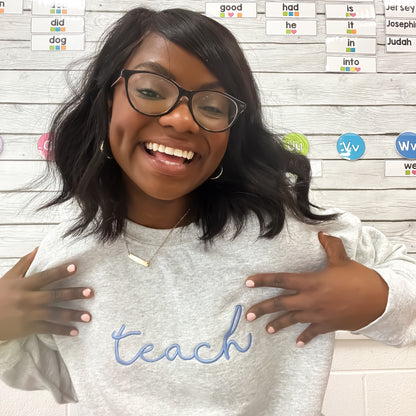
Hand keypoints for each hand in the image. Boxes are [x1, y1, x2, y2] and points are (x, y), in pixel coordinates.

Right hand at [0, 248, 93, 340]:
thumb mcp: (9, 277)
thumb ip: (25, 263)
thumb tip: (39, 248)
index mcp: (23, 285)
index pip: (45, 276)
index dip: (60, 271)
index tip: (75, 267)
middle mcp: (27, 299)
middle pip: (54, 295)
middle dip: (73, 294)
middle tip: (90, 292)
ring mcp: (29, 315)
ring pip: (54, 314)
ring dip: (72, 315)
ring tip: (88, 316)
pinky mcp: (28, 328)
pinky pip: (48, 329)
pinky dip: (62, 331)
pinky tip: (75, 332)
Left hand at [245, 232, 388, 345]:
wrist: (379, 301)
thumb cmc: (359, 279)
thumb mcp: (342, 260)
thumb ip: (330, 246)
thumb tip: (321, 234)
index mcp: (311, 282)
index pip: (281, 280)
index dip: (263, 280)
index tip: (248, 283)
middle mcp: (310, 300)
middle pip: (281, 304)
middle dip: (263, 309)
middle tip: (248, 314)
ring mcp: (317, 314)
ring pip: (292, 320)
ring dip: (278, 325)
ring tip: (267, 329)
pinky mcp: (327, 325)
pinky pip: (312, 332)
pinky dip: (305, 337)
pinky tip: (298, 343)